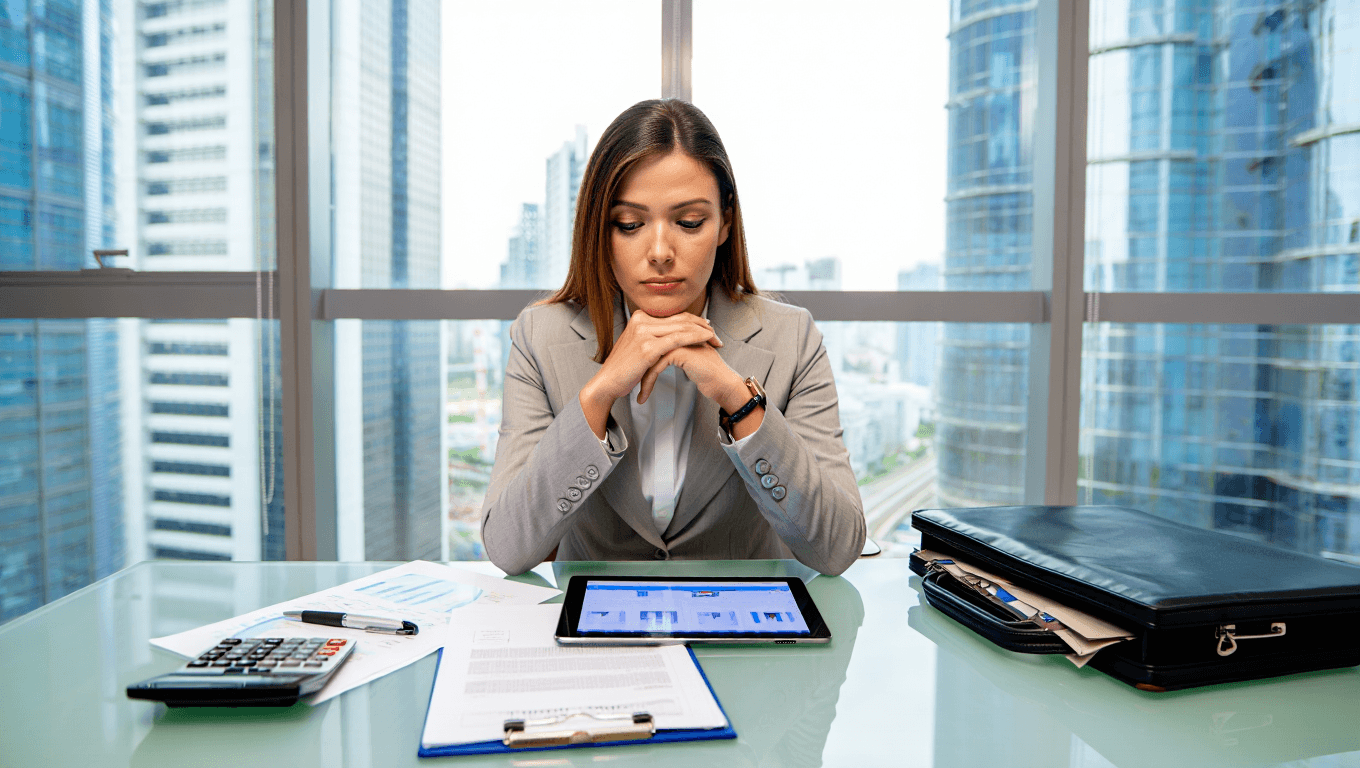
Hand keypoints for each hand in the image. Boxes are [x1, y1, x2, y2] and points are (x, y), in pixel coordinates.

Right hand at [579, 311, 720, 435]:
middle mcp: (641, 320)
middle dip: (701, 325)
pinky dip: (695, 338)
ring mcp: (644, 332)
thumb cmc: (623, 368)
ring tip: (715, 338)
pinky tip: (706, 340)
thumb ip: (652, 336)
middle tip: (716, 334)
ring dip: (702, 332)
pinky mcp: (648, 347)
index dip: (693, 320)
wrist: (607, 382)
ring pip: (681, 327)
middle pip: (680, 319)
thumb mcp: (637, 345)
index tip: (707, 328)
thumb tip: (671, 334)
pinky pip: (678, 339)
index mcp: (639, 317)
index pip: (673, 315)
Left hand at [640, 344, 763, 439]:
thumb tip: (651, 357)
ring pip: (649, 358)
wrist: (723, 383)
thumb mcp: (685, 359)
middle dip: (638, 370)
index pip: (651, 343)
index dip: (642, 360)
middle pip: (647, 349)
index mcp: (678, 331)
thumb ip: (671, 352)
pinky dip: (648, 382)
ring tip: (639, 394)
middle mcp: (678, 332)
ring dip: (642, 378)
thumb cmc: (706, 374)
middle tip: (630, 384)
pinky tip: (643, 396)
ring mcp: (679, 339)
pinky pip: (656, 366)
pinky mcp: (680, 351)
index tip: (634, 375)